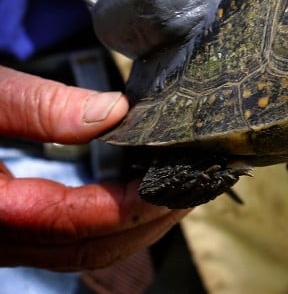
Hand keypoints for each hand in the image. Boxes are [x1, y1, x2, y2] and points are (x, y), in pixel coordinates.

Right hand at [0, 66, 187, 269]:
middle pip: (86, 250)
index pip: (74, 222)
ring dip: (134, 226)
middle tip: (195, 185)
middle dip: (149, 222)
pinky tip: (133, 193)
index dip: (135, 204)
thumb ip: (37, 106)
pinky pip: (63, 242)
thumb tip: (112, 113)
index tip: (180, 177)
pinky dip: (107, 222)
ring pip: (78, 253)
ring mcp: (0, 239)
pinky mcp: (4, 230)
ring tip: (176, 188)